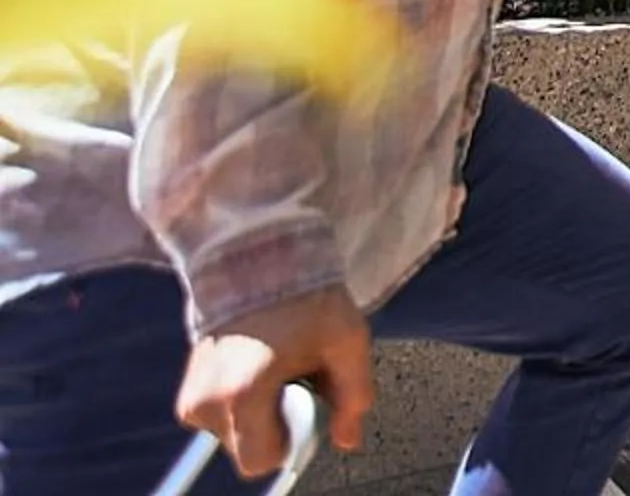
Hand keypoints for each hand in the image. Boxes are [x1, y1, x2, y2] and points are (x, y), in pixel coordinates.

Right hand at [179, 287, 373, 474]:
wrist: (255, 258)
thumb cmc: (305, 295)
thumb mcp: (345, 341)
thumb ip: (353, 396)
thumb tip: (348, 439)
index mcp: (244, 393)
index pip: (259, 460)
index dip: (289, 440)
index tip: (303, 402)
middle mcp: (208, 401)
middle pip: (249, 448)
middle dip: (276, 423)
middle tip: (293, 377)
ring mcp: (192, 397)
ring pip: (235, 433)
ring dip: (260, 411)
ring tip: (275, 364)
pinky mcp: (186, 392)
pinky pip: (221, 418)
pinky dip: (241, 401)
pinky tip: (256, 365)